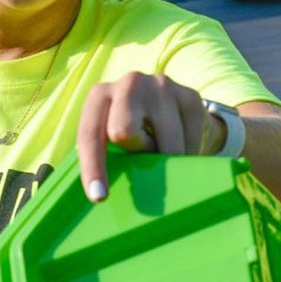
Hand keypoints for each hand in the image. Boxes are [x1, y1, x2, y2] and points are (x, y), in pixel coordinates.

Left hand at [76, 72, 223, 201]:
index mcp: (99, 95)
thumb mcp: (108, 137)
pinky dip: (186, 155)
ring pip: (166, 145)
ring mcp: (161, 86)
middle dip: (134, 152)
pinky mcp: (190, 96)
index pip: (91, 134)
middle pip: (123, 131)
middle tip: (141, 155)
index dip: (93, 166)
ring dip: (164, 160)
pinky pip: (190, 142)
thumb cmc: (128, 127)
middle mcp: (129, 84)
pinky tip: (180, 146)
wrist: (165, 101)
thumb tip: (105, 194)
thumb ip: (105, 154)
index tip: (99, 197)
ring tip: (161, 151)